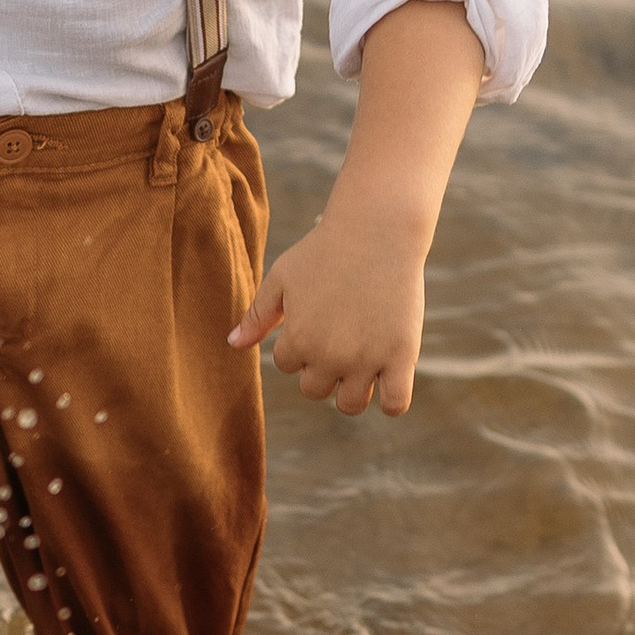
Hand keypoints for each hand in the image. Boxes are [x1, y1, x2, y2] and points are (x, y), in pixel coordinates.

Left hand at [230, 206, 428, 415]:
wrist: (379, 229)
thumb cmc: (325, 249)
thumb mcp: (282, 278)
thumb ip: (257, 315)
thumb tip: (232, 345)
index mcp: (299, 340)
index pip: (288, 365)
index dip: (300, 342)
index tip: (318, 315)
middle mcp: (330, 356)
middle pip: (315, 390)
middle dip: (321, 368)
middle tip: (340, 334)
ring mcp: (367, 360)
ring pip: (350, 405)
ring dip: (351, 390)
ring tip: (361, 361)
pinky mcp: (402, 356)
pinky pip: (396, 405)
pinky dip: (392, 403)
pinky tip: (388, 380)